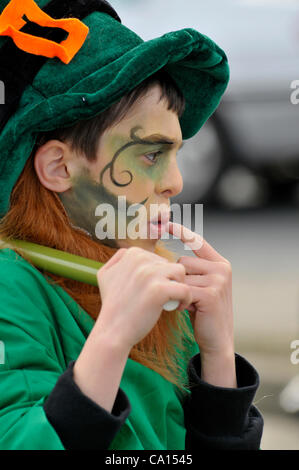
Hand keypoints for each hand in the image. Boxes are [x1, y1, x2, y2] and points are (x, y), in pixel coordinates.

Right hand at [96, 246, 191, 350]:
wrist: (112, 331)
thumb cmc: (114, 307)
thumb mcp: (105, 275)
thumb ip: (118, 259)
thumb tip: (131, 253)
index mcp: (131, 253)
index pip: (158, 259)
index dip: (160, 275)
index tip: (154, 290)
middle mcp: (139, 259)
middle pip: (170, 264)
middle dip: (170, 281)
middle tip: (163, 299)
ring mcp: (149, 273)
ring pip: (180, 273)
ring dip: (180, 286)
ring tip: (173, 300)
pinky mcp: (159, 289)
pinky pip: (185, 289)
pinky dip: (186, 299)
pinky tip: (178, 307)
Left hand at [166, 222, 233, 357]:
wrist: (217, 339)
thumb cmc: (203, 312)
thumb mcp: (199, 287)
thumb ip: (192, 272)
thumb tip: (168, 260)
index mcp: (219, 263)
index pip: (198, 242)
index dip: (182, 232)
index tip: (166, 223)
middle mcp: (221, 268)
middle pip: (183, 262)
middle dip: (178, 280)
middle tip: (187, 297)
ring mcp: (218, 280)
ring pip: (181, 276)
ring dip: (179, 291)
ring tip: (189, 304)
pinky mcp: (211, 293)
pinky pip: (184, 290)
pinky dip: (181, 300)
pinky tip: (188, 310)